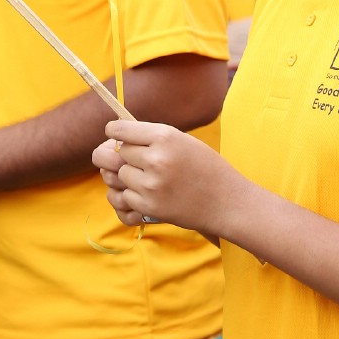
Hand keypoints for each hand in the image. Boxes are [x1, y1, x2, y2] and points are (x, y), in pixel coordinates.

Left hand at [92, 120, 240, 238]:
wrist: (226, 201)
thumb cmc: (206, 167)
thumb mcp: (183, 141)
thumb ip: (152, 137)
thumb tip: (116, 138)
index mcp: (165, 136)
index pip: (121, 130)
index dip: (113, 132)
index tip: (112, 133)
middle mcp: (156, 159)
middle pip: (118, 153)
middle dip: (123, 155)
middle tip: (135, 159)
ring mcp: (151, 185)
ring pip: (119, 176)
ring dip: (128, 177)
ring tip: (148, 178)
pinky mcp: (149, 207)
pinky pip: (124, 198)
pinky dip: (132, 196)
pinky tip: (148, 194)